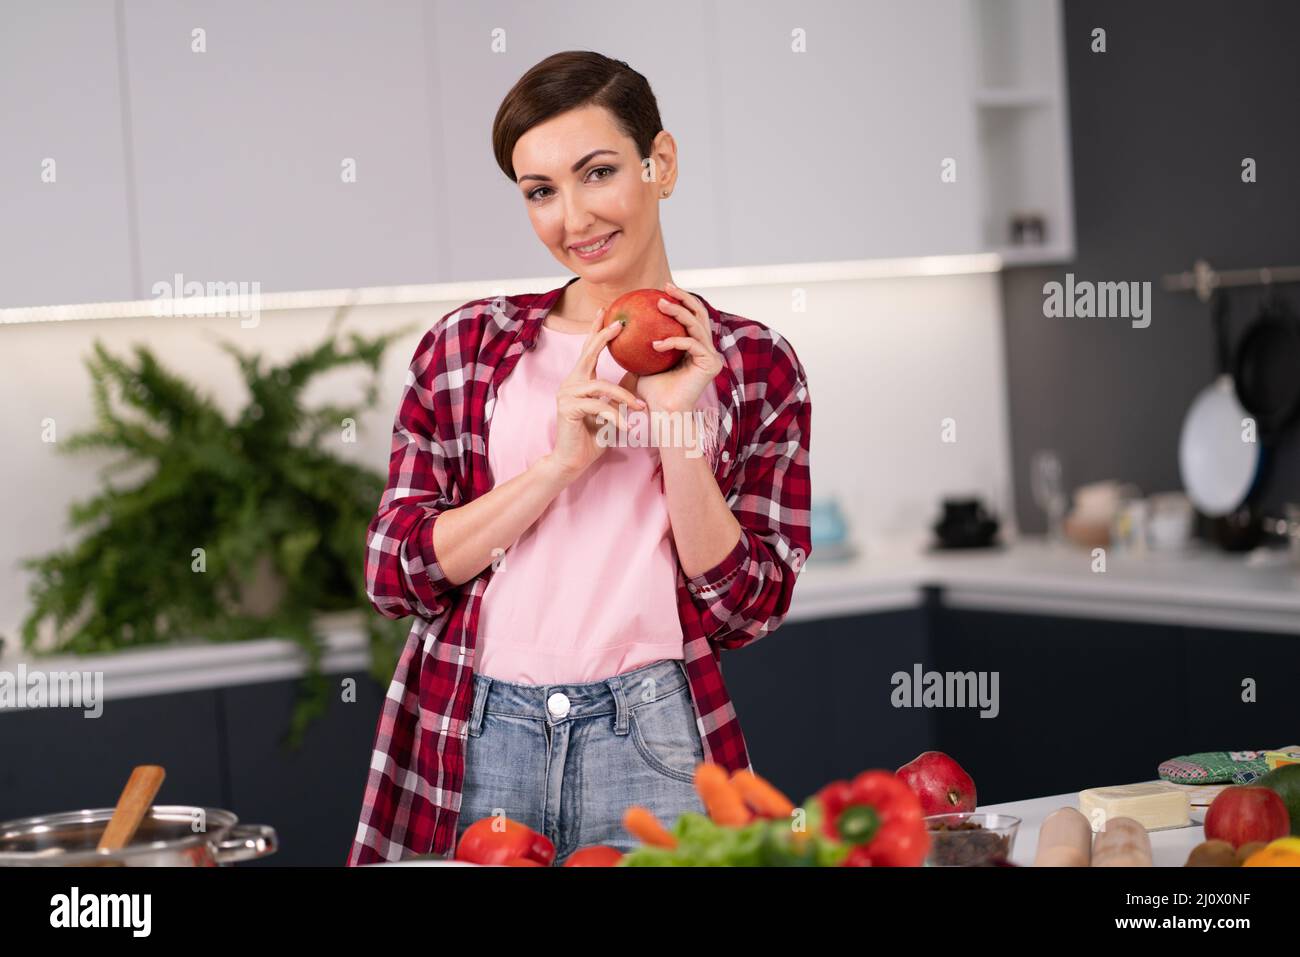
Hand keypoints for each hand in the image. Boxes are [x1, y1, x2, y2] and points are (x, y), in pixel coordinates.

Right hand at [545, 311, 645, 479]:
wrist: (572, 460)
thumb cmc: (592, 436)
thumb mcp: (610, 410)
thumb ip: (618, 392)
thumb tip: (638, 373)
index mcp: (580, 380)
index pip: (588, 350)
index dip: (596, 330)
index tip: (606, 311)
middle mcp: (571, 383)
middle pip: (588, 354)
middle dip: (603, 337)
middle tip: (620, 324)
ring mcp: (567, 395)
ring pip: (601, 386)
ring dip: (625, 397)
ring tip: (641, 408)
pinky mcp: (568, 409)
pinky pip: (598, 407)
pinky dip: (616, 417)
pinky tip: (627, 427)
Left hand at [632, 282, 723, 413]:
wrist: (663, 413)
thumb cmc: (652, 391)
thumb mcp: (644, 359)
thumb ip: (642, 341)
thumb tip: (622, 320)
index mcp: (695, 346)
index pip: (691, 316)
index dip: (680, 299)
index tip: (661, 289)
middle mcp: (706, 349)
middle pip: (700, 314)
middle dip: (684, 297)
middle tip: (666, 287)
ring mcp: (711, 356)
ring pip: (697, 325)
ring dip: (677, 312)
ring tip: (659, 305)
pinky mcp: (710, 365)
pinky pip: (691, 344)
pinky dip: (673, 341)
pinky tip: (655, 344)